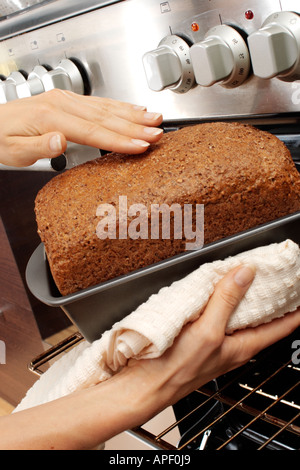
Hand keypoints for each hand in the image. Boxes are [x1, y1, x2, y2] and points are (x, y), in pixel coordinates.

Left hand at [0, 89, 162, 166]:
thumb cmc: (1, 139)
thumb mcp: (13, 151)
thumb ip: (38, 147)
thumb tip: (60, 141)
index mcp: (51, 117)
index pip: (93, 131)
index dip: (119, 139)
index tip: (140, 145)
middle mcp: (61, 103)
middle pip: (106, 117)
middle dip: (135, 126)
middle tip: (158, 133)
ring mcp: (66, 100)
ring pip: (106, 107)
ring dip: (132, 113)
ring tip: (155, 119)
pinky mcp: (68, 101)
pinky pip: (99, 102)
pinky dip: (119, 106)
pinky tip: (133, 108)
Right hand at [1, 265, 298, 449]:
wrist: (144, 383)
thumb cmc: (175, 368)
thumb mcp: (207, 332)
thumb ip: (226, 301)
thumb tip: (245, 273)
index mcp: (243, 346)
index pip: (283, 325)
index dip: (295, 305)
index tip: (297, 283)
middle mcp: (233, 344)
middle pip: (262, 317)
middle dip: (271, 295)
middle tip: (273, 271)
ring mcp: (216, 340)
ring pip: (239, 313)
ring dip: (245, 294)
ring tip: (247, 272)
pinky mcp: (198, 336)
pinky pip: (217, 313)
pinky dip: (221, 298)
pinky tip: (214, 287)